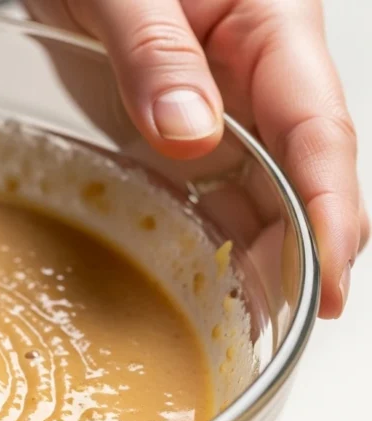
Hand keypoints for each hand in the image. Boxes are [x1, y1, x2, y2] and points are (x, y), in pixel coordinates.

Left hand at [24, 0, 367, 317]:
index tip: (328, 283)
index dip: (331, 212)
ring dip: (251, 254)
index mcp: (272, 28)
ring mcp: (219, 104)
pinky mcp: (176, 124)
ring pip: (255, 190)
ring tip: (237, 321)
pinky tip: (196, 275)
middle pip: (297, 175)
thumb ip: (156, 51)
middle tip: (272, 326)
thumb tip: (188, 131)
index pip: (319, 131)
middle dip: (295, 252)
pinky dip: (205, 233)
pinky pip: (204, 186)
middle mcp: (257, 74)